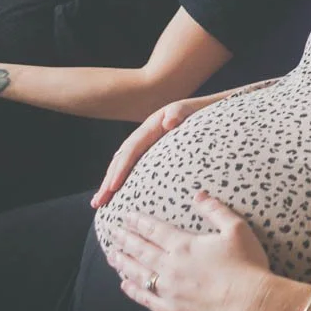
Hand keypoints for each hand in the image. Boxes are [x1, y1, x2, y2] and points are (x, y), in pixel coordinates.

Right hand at [92, 97, 213, 207]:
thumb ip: (180, 113)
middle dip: (108, 181)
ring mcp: (149, 142)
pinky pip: (134, 165)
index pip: (132, 149)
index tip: (113, 187)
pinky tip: (118, 193)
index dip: (121, 168)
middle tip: (99, 203)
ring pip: (124, 163)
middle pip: (122, 158)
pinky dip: (123, 179)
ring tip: (100, 203)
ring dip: (111, 182)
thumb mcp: (192, 108)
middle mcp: (146, 133)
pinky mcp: (154, 150)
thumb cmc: (203, 110)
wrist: (210, 106)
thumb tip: (168, 122)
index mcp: (152, 125)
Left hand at [107, 191, 272, 310]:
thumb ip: (215, 209)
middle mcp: (171, 266)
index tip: (126, 216)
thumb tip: (198, 194)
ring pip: (139, 274)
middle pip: (141, 250)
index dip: (139, 222)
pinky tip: (125, 286)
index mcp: (184, 245)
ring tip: (112, 256)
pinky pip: (147, 299)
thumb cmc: (247, 263)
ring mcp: (170, 289)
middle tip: (112, 232)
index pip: (154, 230)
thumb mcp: (236, 228)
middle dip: (125, 239)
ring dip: (124, 263)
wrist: (252, 300)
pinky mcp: (174, 309)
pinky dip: (133, 292)